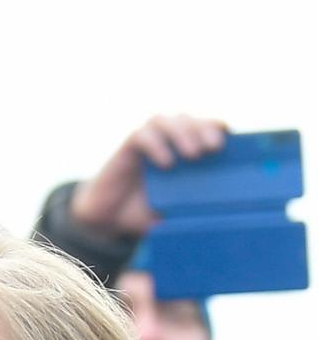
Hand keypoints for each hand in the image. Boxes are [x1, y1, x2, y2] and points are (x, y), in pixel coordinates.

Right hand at [71, 115, 226, 236]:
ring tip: (192, 154)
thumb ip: (192, 211)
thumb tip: (217, 220)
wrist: (108, 218)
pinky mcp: (128, 148)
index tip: (230, 145)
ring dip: (183, 132)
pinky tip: (164, 163)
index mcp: (187, 152)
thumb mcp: (175, 213)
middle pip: (191, 119)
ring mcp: (148, 142)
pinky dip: (156, 145)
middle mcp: (168, 141)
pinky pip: (142, 136)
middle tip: (214, 148)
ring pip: (167, 120)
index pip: (208, 129)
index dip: (220, 130)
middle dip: (205, 128)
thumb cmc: (144, 213)